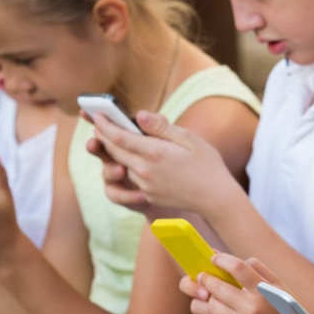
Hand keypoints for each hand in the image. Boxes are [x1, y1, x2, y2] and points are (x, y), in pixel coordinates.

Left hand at [87, 111, 234, 213]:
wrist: (215, 198)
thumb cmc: (207, 165)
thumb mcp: (189, 139)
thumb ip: (161, 127)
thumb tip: (138, 115)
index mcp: (155, 153)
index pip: (118, 136)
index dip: (104, 124)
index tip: (97, 115)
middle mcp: (145, 171)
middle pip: (114, 151)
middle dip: (103, 136)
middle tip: (99, 123)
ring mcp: (145, 185)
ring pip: (121, 165)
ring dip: (115, 152)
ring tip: (114, 138)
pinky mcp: (148, 196)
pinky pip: (132, 178)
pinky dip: (128, 166)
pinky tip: (132, 159)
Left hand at [179, 255, 285, 313]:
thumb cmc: (286, 310)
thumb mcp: (280, 287)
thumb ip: (259, 269)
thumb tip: (233, 260)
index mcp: (264, 291)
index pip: (237, 268)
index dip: (222, 260)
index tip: (215, 258)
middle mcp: (253, 308)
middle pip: (218, 287)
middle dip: (207, 279)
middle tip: (203, 276)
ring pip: (212, 305)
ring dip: (210, 298)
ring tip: (213, 295)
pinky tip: (219, 312)